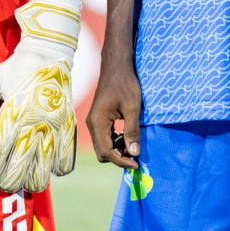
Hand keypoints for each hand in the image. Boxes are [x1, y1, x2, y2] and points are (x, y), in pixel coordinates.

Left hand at [0, 0, 79, 193]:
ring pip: (42, 173)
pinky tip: (48, 164)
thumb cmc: (18, 66)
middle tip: (4, 181)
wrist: (51, 51)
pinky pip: (65, 161)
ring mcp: (52, 127)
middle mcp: (31, 124)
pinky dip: (56, 169)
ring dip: (32, 180)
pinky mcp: (68, 126)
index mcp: (11, 114)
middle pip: (17, 171)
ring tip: (26, 177)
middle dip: (7, 182)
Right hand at [85, 53, 142, 169]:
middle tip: (136, 154)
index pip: (106, 152)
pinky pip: (104, 138)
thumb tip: (134, 153)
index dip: (121, 161)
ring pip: (103, 146)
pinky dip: (115, 141)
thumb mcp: (132, 108)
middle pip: (102, 152)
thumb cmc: (125, 84)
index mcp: (98, 122)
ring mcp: (93, 122)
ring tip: (133, 143)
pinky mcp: (98, 119)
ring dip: (117, 149)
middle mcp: (92, 124)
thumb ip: (132, 131)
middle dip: (118, 157)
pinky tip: (127, 135)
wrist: (117, 66)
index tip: (137, 163)